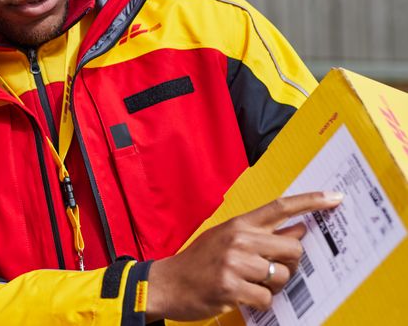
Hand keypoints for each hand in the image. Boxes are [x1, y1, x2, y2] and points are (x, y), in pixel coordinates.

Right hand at [145, 191, 343, 321]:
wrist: (165, 283)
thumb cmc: (198, 262)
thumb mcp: (226, 238)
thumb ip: (260, 234)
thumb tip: (298, 228)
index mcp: (238, 224)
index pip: (280, 207)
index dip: (311, 201)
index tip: (334, 198)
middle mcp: (238, 239)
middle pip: (292, 247)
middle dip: (289, 263)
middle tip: (271, 270)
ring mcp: (234, 262)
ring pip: (282, 276)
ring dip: (272, 286)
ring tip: (250, 285)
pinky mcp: (230, 286)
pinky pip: (266, 297)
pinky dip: (258, 301)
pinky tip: (241, 296)